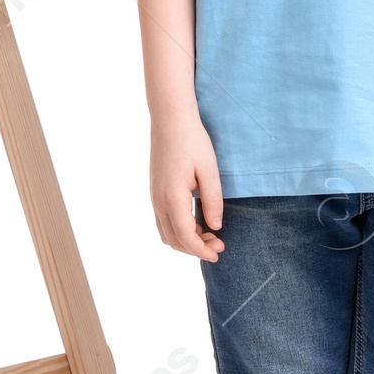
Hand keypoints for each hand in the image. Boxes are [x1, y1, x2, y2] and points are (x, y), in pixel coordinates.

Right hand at [150, 113, 224, 261]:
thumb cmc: (193, 141)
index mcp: (172, 197)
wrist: (170, 120)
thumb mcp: (209, 170)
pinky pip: (163, 221)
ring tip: (209, 235)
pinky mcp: (154, 191)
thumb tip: (215, 227)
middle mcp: (158, 201)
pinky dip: (178, 230)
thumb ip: (213, 201)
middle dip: (195, 249)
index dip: (202, 251)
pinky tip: (195, 223)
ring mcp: (154, 196)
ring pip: (166, 233)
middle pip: (174, 240)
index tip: (218, 253)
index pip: (185, 237)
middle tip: (219, 244)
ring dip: (186, 241)